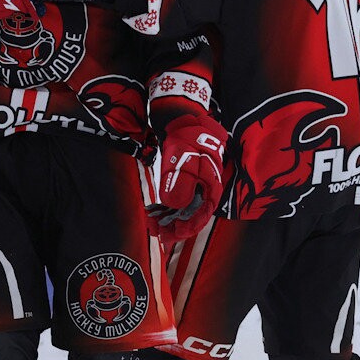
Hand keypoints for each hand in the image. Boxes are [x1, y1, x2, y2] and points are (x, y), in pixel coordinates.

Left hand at [147, 113, 226, 243]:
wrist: (183, 122)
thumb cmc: (188, 140)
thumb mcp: (185, 161)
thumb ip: (182, 184)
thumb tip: (176, 206)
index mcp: (210, 189)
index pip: (200, 217)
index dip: (185, 230)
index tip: (168, 237)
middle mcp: (204, 192)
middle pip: (190, 217)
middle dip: (172, 227)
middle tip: (153, 231)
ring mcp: (194, 187)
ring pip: (181, 210)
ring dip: (166, 219)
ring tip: (149, 222)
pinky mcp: (183, 182)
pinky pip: (175, 201)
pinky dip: (164, 208)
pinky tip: (151, 211)